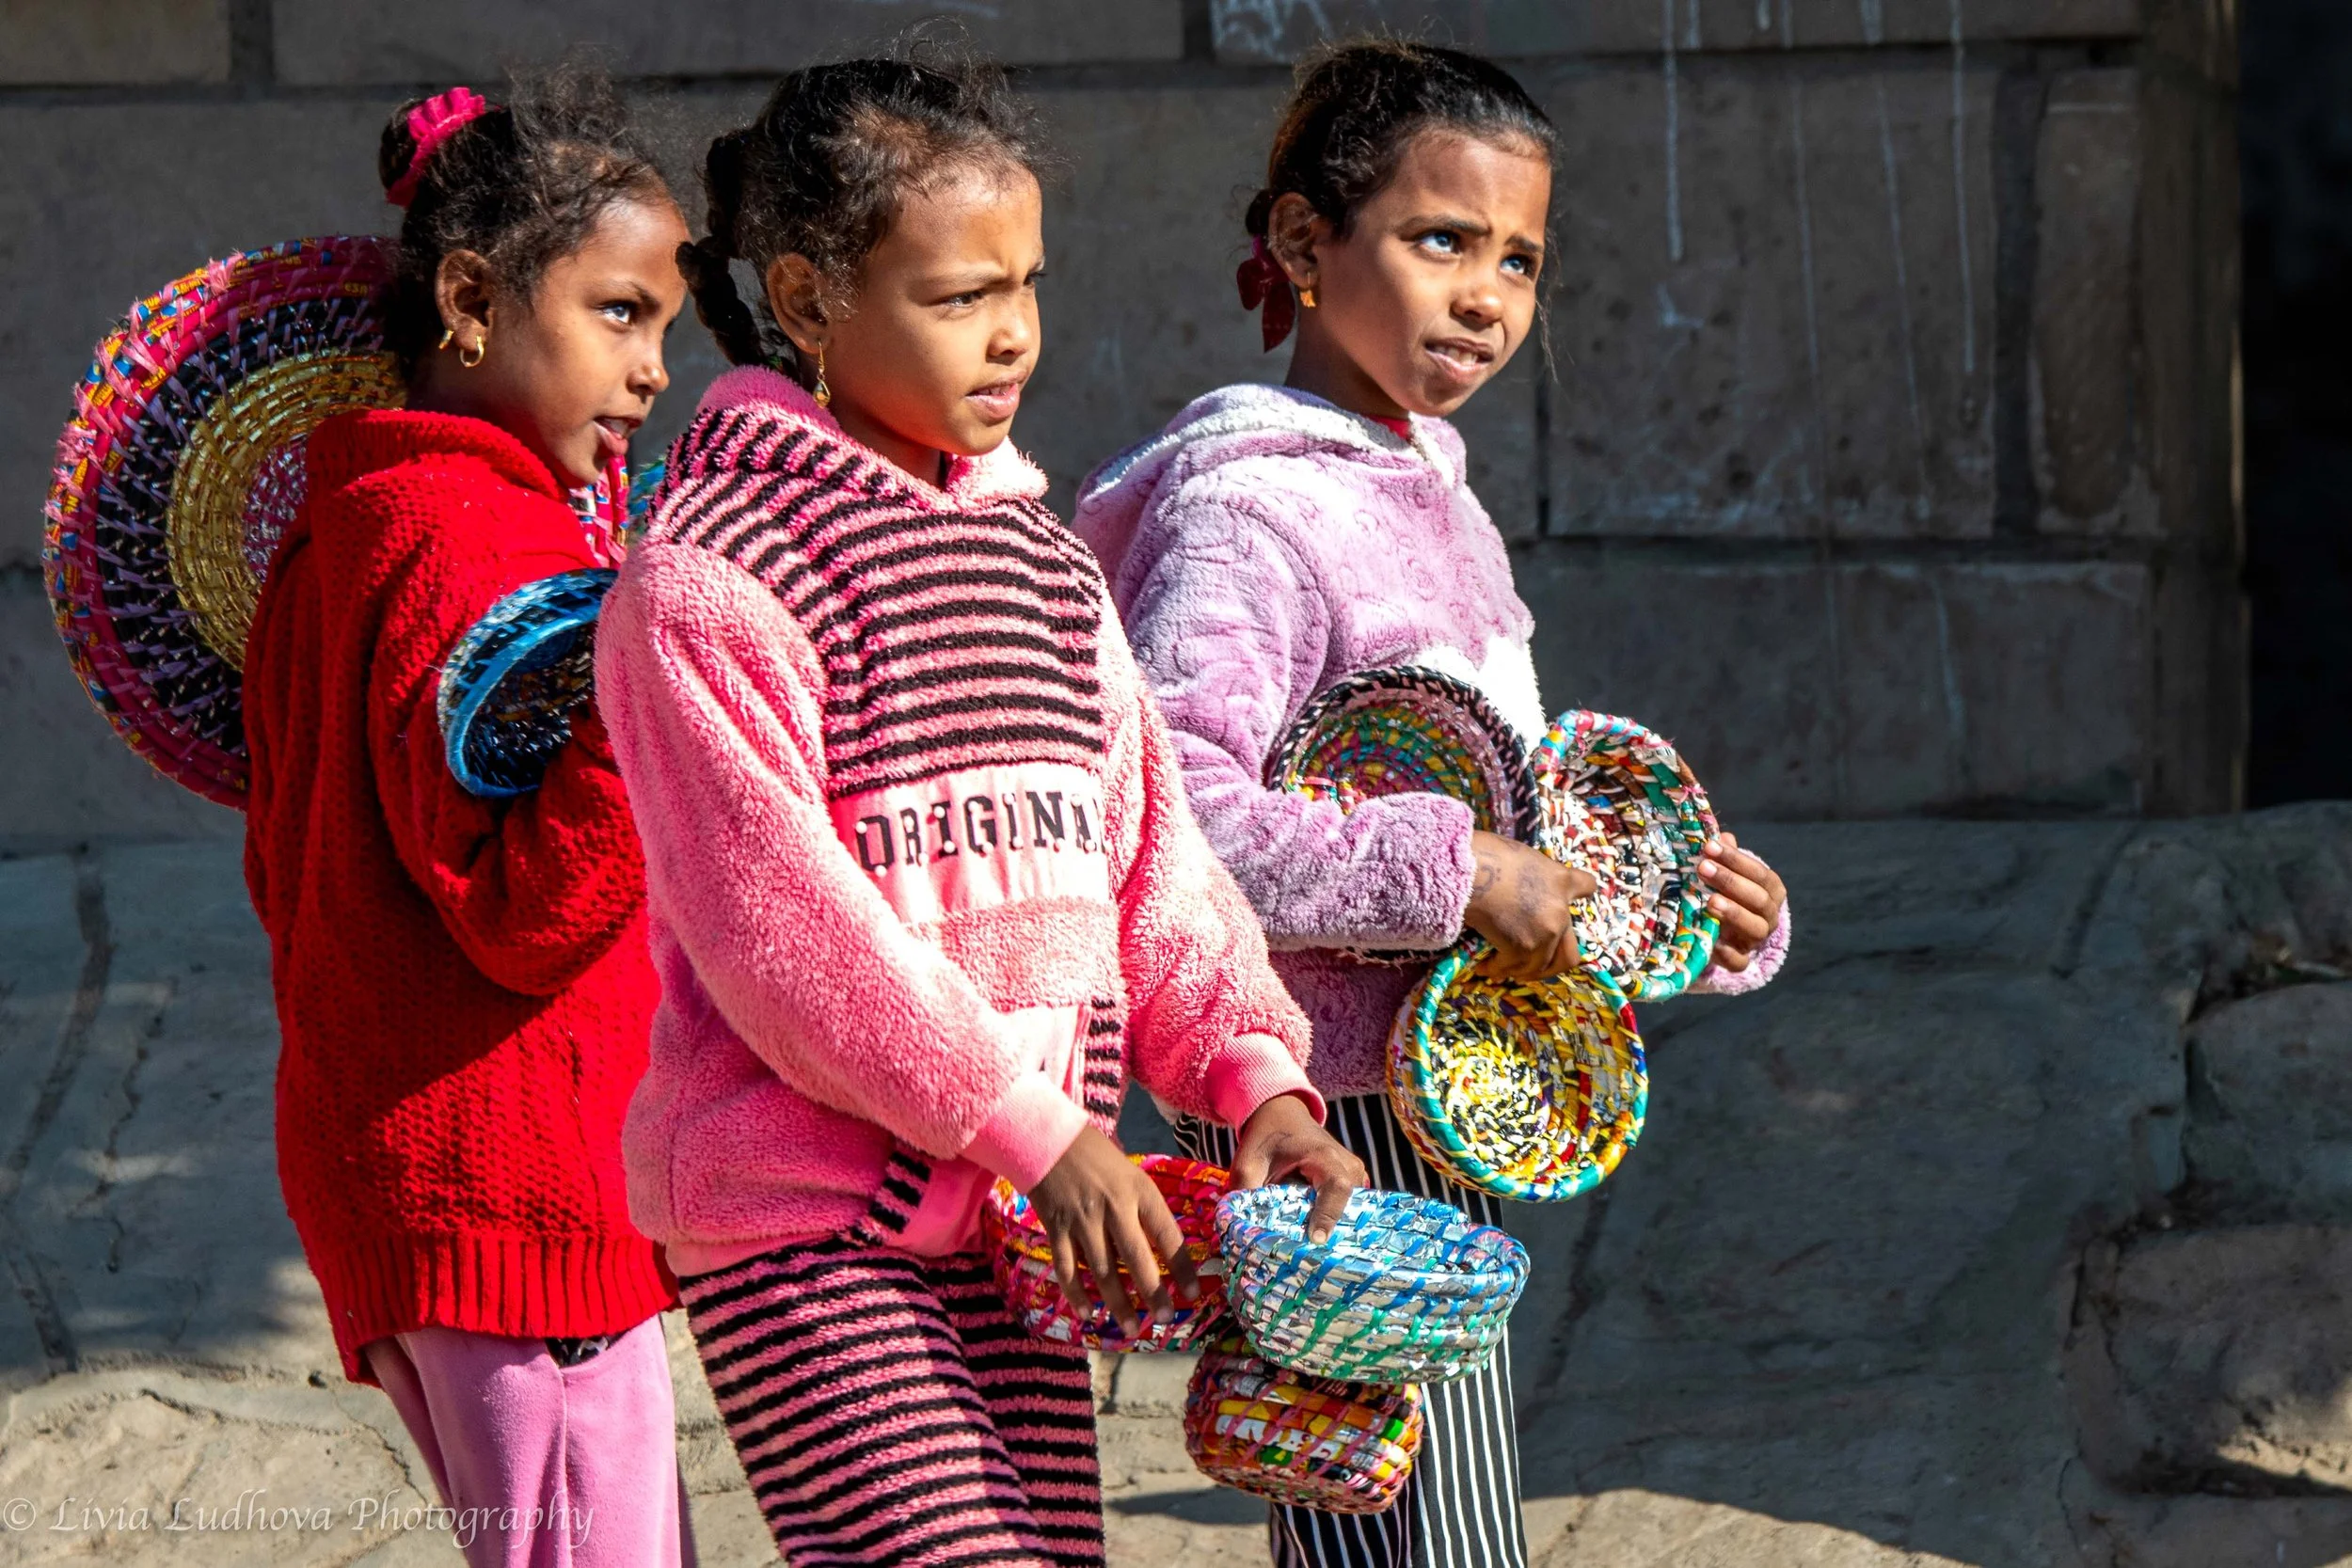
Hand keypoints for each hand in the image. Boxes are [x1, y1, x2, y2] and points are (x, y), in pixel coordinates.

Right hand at [1026, 1126, 1199, 1337]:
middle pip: (1136, 1258)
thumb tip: (1167, 1251)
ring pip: (1102, 1271)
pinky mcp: (1056, 1228)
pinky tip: (1088, 1315)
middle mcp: (1113, 1207)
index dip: (1182, 1267)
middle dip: (1153, 1293)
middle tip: (1165, 1319)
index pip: (1167, 1235)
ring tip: (1132, 1329)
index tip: (1194, 1294)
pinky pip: (1067, 1268)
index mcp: (1139, 1191)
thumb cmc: (1099, 1160)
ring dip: (1118, 1303)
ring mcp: (1082, 1220)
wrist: (1050, 1142)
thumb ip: (1146, 1210)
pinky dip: (1077, 1294)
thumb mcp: (1132, 1175)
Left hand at [1229, 1093, 1367, 1243]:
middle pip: (1347, 1205)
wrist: (1282, 1114)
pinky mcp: (1354, 1182)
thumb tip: (1240, 1231)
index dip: (1328, 1215)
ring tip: (1311, 1247)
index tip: (1315, 1240)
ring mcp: (1355, 1174)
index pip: (1336, 1188)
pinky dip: (1334, 1220)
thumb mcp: (1247, 1164)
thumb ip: (1245, 1194)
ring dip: (1332, 1227)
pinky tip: (1316, 1234)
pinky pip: (1349, 1207)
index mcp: (1324, 1155)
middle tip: (1308, 1254)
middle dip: (1329, 1230)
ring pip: (1350, 1210)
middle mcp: (1348, 1164)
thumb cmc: (1265, 1138)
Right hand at [1464, 830, 1596, 981]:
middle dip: (1551, 966)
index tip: (1564, 904)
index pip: (1587, 886)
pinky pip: (1512, 967)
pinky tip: (1483, 967)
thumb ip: (1531, 877)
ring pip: (1541, 967)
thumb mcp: (1521, 857)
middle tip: (1532, 967)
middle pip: (1570, 954)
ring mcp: (1545, 932)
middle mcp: (1560, 911)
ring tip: (1501, 970)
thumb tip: (1517, 890)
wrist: (1473, 870)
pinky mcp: (1523, 947)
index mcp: (1561, 880)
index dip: (1579, 896)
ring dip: (1520, 971)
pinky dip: (1497, 969)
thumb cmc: (1488, 854)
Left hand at [1699, 831, 1785, 972]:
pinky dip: (1727, 953)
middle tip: (1703, 868)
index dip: (1737, 860)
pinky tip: (1713, 941)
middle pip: (1759, 900)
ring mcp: (1756, 940)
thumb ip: (1724, 856)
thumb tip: (1722, 836)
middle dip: (1731, 882)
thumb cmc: (1725, 892)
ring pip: (1755, 928)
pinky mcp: (1740, 961)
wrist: (1724, 932)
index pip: (1761, 874)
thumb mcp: (1725, 873)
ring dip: (1733, 913)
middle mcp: (1769, 916)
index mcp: (1771, 891)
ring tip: (1710, 902)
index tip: (1710, 847)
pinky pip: (1739, 962)